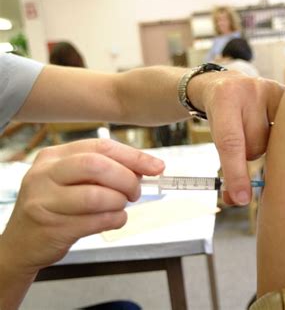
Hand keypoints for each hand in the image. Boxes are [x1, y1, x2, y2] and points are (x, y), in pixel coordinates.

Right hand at [0, 139, 164, 275]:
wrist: (22, 243)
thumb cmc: (56, 207)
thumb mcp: (72, 180)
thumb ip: (103, 170)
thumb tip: (145, 168)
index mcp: (53, 156)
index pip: (100, 147)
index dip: (134, 156)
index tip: (157, 167)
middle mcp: (44, 174)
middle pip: (97, 165)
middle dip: (127, 179)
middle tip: (135, 192)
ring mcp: (44, 201)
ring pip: (97, 196)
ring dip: (119, 203)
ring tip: (119, 207)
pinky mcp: (52, 227)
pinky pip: (96, 221)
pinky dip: (115, 220)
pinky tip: (113, 220)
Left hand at [188, 71, 284, 204]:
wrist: (226, 84)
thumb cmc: (221, 116)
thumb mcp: (215, 136)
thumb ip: (226, 168)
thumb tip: (237, 200)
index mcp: (224, 100)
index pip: (231, 143)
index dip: (237, 173)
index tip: (242, 199)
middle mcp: (249, 90)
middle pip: (256, 145)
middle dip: (250, 151)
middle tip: (243, 133)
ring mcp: (271, 89)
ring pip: (274, 140)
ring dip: (266, 142)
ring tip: (257, 124)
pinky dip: (283, 135)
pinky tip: (277, 125)